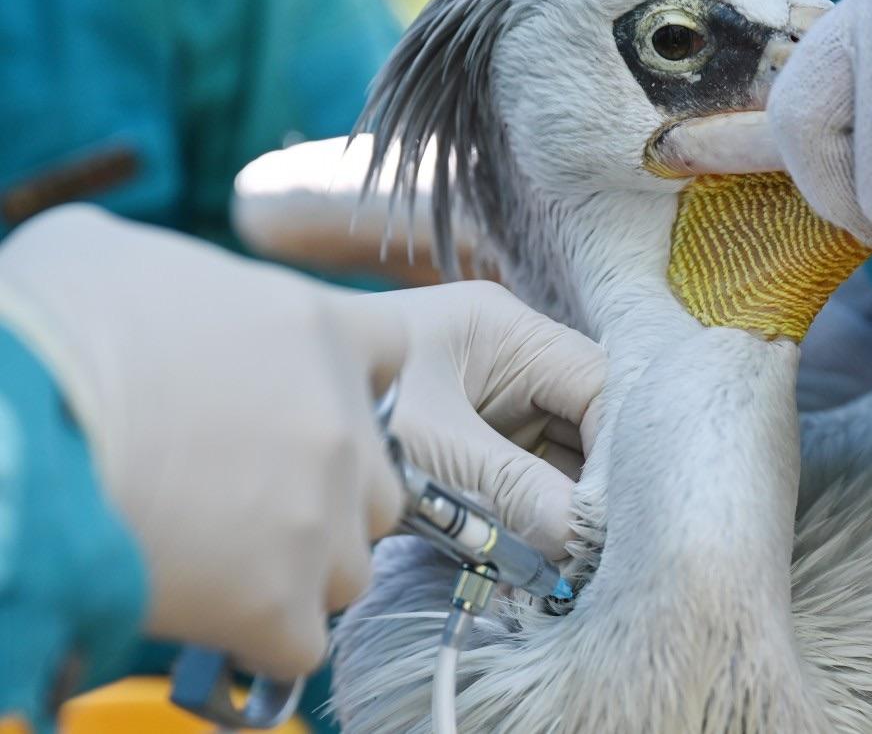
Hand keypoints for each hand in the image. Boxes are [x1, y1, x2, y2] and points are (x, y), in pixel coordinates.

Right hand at [0, 206, 403, 678]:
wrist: (5, 432)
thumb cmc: (43, 329)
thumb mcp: (109, 257)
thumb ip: (182, 281)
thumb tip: (156, 299)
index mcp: (315, 327)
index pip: (390, 354)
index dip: (350, 384)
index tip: (301, 405)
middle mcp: (339, 423)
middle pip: (378, 479)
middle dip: (327, 494)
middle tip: (248, 498)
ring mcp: (317, 518)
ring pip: (349, 566)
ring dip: (299, 570)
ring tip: (221, 560)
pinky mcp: (278, 603)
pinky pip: (299, 639)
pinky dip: (260, 636)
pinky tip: (208, 613)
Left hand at [360, 281, 605, 558]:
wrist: (235, 417)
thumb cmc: (335, 406)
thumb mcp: (429, 447)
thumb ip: (511, 487)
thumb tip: (581, 538)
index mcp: (504, 329)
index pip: (597, 383)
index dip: (617, 446)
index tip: (611, 513)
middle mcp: (506, 360)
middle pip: (584, 422)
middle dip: (590, 484)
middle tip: (594, 548)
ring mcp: (488, 403)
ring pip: (556, 458)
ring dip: (560, 509)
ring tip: (562, 560)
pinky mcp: (467, 445)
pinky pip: (520, 482)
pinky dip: (527, 520)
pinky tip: (529, 556)